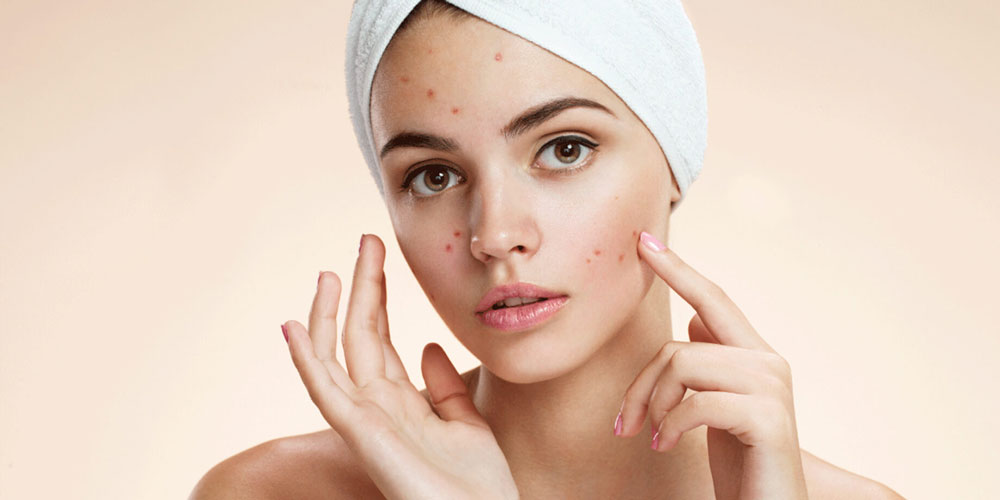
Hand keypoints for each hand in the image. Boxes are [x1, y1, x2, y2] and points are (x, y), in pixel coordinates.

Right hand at [282, 234, 518, 499]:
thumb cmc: (479, 486)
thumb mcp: (466, 422)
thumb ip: (442, 385)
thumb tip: (428, 344)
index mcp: (402, 402)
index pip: (380, 338)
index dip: (377, 295)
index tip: (377, 255)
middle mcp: (378, 407)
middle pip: (359, 335)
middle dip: (361, 287)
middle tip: (365, 240)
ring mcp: (366, 420)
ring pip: (334, 356)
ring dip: (326, 313)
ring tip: (329, 272)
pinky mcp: (361, 434)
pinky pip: (326, 390)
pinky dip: (307, 358)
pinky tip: (293, 325)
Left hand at [615, 231, 808, 499]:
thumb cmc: (738, 465)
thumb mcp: (714, 408)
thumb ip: (710, 363)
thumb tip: (693, 318)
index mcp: (755, 356)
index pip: (712, 299)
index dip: (677, 268)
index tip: (643, 241)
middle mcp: (770, 363)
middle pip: (679, 345)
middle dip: (641, 384)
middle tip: (624, 423)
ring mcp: (773, 389)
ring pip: (683, 367)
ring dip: (654, 408)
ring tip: (652, 438)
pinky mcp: (769, 419)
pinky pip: (696, 403)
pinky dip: (669, 427)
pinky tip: (665, 446)